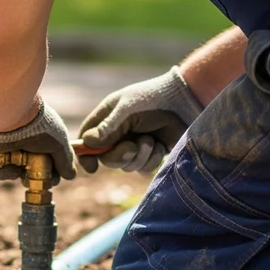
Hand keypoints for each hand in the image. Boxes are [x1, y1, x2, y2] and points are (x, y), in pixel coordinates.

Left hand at [0, 100, 75, 183]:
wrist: (11, 116)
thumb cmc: (38, 127)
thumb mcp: (59, 144)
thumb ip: (66, 161)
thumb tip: (71, 176)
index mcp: (37, 133)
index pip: (45, 158)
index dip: (50, 171)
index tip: (53, 178)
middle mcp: (19, 138)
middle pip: (27, 167)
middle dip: (34, 177)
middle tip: (38, 180)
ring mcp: (1, 144)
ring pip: (11, 169)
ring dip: (19, 175)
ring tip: (22, 170)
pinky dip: (3, 173)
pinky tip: (12, 167)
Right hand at [77, 66, 202, 174]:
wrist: (183, 104)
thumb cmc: (152, 101)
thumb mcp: (126, 110)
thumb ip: (107, 127)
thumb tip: (88, 143)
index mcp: (106, 119)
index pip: (87, 140)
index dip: (86, 155)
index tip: (91, 167)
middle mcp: (117, 134)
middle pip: (106, 159)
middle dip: (119, 156)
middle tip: (132, 147)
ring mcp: (134, 145)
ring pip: (126, 166)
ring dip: (140, 156)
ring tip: (151, 139)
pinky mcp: (150, 154)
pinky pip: (143, 168)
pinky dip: (152, 159)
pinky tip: (160, 144)